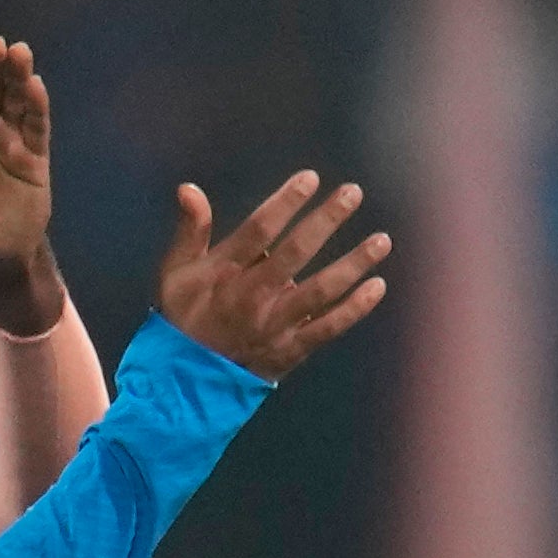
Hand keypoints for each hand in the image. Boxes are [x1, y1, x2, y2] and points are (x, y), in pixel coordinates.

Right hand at [157, 171, 391, 380]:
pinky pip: (329, 327)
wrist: (186, 379)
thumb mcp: (175, 272)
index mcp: (224, 273)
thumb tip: (188, 187)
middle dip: (325, 220)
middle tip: (353, 192)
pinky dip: (355, 308)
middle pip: (295, 253)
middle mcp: (253, 296)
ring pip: (320, 290)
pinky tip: (378, 286)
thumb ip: (190, 230)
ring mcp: (275, 324)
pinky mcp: (292, 349)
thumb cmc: (185, 315)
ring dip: (353, 264)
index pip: (257, 230)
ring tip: (382, 240)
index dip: (285, 203)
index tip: (310, 178)